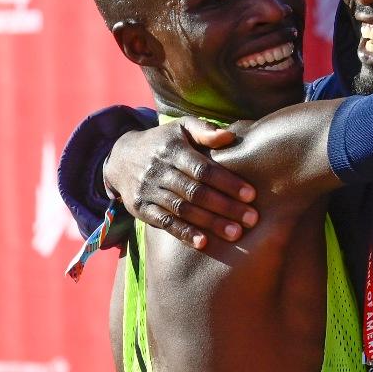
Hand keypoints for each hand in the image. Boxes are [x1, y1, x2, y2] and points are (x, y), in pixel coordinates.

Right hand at [104, 117, 258, 248]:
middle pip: (195, 192)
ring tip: (235, 234)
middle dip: (225, 206)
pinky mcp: (140, 209)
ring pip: (182, 209)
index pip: (203, 169)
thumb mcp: (180, 128)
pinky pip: (164, 223)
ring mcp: (148, 191)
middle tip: (252, 219)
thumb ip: (204, 130)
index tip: (251, 195)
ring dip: (210, 223)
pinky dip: (183, 233)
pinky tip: (203, 243)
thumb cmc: (163, 142)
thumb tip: (230, 137)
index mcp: (172, 150)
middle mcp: (158, 170)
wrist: (120, 158)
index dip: (227, 182)